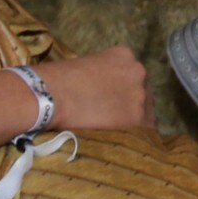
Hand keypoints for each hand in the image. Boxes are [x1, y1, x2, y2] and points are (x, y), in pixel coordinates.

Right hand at [33, 47, 152, 131]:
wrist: (52, 96)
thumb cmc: (58, 79)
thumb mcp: (86, 65)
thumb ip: (102, 74)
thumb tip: (103, 90)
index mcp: (125, 55)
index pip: (132, 76)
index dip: (122, 91)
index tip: (113, 101)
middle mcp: (138, 71)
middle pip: (142, 92)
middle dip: (130, 104)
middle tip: (114, 118)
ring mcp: (140, 94)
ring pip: (146, 112)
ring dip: (133, 121)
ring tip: (115, 132)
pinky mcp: (138, 117)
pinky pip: (146, 131)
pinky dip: (136, 137)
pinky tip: (122, 142)